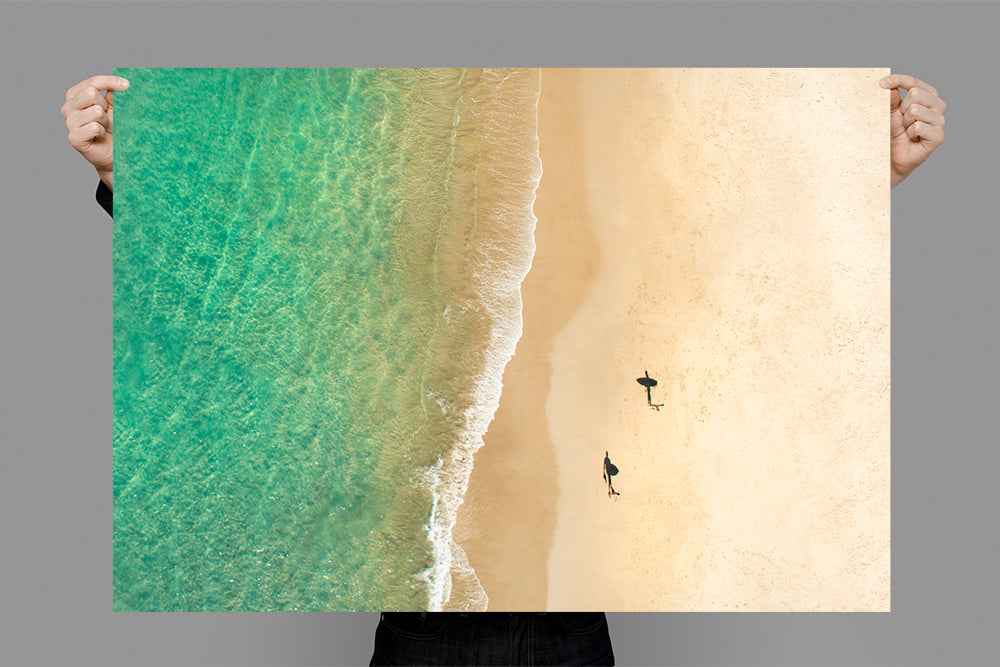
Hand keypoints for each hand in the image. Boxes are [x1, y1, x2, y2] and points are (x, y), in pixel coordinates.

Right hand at [62, 75, 129, 190]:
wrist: (115, 154)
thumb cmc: (114, 128)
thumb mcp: (115, 107)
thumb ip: (114, 93)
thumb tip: (123, 81)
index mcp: (75, 96)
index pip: (92, 82)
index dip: (110, 81)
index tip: (127, 84)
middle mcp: (68, 107)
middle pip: (90, 93)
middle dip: (105, 106)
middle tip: (106, 118)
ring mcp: (69, 122)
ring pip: (95, 111)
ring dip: (105, 121)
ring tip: (104, 128)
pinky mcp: (74, 137)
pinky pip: (95, 127)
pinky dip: (103, 132)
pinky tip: (100, 137)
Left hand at [880, 74, 945, 188]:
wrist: (893, 156)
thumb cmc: (893, 132)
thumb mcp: (890, 112)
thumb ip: (891, 98)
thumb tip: (888, 86)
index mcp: (928, 95)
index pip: (914, 82)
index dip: (898, 80)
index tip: (881, 83)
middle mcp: (938, 105)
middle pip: (916, 94)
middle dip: (901, 108)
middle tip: (901, 121)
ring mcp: (940, 120)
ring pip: (916, 110)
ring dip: (904, 122)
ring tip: (906, 130)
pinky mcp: (938, 136)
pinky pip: (919, 126)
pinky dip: (909, 133)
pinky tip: (912, 138)